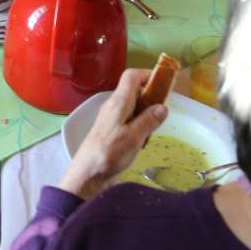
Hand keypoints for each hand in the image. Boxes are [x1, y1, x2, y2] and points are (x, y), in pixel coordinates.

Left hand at [58, 68, 167, 199]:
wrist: (87, 174)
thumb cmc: (109, 153)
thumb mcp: (134, 137)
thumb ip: (149, 121)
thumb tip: (163, 107)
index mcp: (118, 102)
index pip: (131, 76)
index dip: (148, 75)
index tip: (164, 83)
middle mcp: (113, 106)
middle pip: (133, 90)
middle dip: (150, 96)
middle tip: (163, 111)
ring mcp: (110, 118)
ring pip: (132, 105)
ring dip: (145, 112)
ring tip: (154, 129)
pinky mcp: (110, 130)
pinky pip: (128, 119)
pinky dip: (138, 124)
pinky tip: (143, 140)